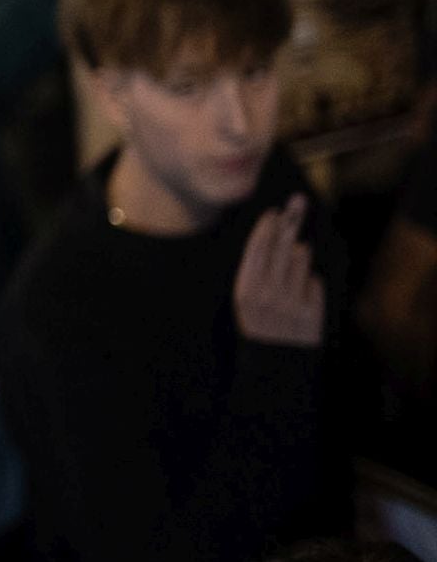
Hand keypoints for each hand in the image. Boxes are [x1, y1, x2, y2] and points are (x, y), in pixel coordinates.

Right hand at [234, 194, 326, 347]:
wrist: (276, 361)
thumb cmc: (259, 324)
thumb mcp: (246, 299)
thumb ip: (258, 271)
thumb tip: (286, 241)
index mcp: (246, 289)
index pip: (258, 248)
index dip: (267, 227)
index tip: (275, 212)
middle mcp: (268, 293)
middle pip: (282, 246)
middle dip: (291, 221)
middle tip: (299, 200)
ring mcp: (291, 302)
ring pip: (301, 261)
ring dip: (300, 257)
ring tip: (291, 267)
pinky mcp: (312, 311)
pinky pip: (314, 282)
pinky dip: (310, 284)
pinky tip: (300, 295)